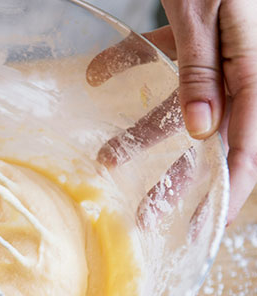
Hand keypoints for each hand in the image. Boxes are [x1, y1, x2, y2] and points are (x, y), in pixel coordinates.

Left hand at [88, 0, 256, 224]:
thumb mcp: (210, 14)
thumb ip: (205, 71)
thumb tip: (201, 132)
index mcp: (254, 73)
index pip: (247, 147)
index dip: (228, 192)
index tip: (202, 230)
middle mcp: (240, 71)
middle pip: (210, 140)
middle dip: (176, 180)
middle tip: (143, 215)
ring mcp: (218, 54)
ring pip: (182, 106)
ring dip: (141, 133)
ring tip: (103, 159)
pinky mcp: (196, 34)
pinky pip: (166, 60)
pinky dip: (130, 66)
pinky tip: (97, 74)